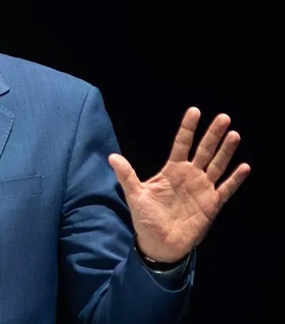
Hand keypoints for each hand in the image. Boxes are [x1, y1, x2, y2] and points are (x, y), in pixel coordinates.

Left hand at [108, 107, 250, 262]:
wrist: (159, 244)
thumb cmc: (146, 218)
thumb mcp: (135, 195)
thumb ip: (127, 175)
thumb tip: (112, 157)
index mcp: (172, 170)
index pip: (182, 144)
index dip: (188, 128)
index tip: (195, 111)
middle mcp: (189, 176)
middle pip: (204, 150)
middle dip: (213, 135)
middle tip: (223, 117)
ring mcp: (202, 189)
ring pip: (217, 165)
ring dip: (226, 151)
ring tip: (233, 134)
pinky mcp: (212, 204)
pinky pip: (226, 189)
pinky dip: (235, 179)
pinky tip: (244, 167)